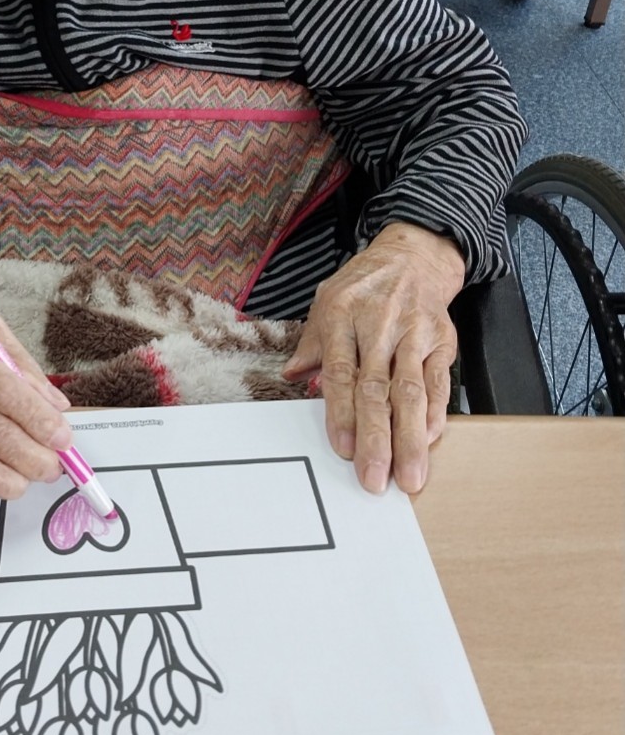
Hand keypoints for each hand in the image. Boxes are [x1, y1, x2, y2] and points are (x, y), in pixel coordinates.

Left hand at [283, 223, 463, 495]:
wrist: (413, 255)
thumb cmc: (363, 285)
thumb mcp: (325, 301)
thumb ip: (311, 344)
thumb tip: (293, 376)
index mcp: (342, 317)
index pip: (341, 373)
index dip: (342, 415)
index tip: (344, 450)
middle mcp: (379, 326)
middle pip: (377, 390)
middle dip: (377, 439)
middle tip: (375, 479)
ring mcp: (413, 334)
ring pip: (411, 392)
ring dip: (411, 439)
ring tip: (410, 475)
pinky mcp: (442, 340)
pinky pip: (439, 381)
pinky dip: (436, 412)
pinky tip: (431, 439)